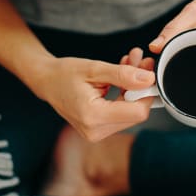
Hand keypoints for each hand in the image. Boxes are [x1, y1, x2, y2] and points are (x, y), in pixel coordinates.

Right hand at [27, 55, 155, 141]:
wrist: (46, 82)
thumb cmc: (65, 73)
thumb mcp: (95, 68)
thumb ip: (123, 74)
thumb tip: (148, 79)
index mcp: (93, 116)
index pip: (137, 112)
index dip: (147, 92)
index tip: (147, 72)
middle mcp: (95, 131)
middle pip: (136, 113)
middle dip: (141, 87)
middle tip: (139, 62)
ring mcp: (97, 133)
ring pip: (131, 114)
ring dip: (134, 89)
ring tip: (129, 65)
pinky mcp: (99, 131)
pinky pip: (122, 115)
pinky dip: (126, 95)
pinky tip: (121, 78)